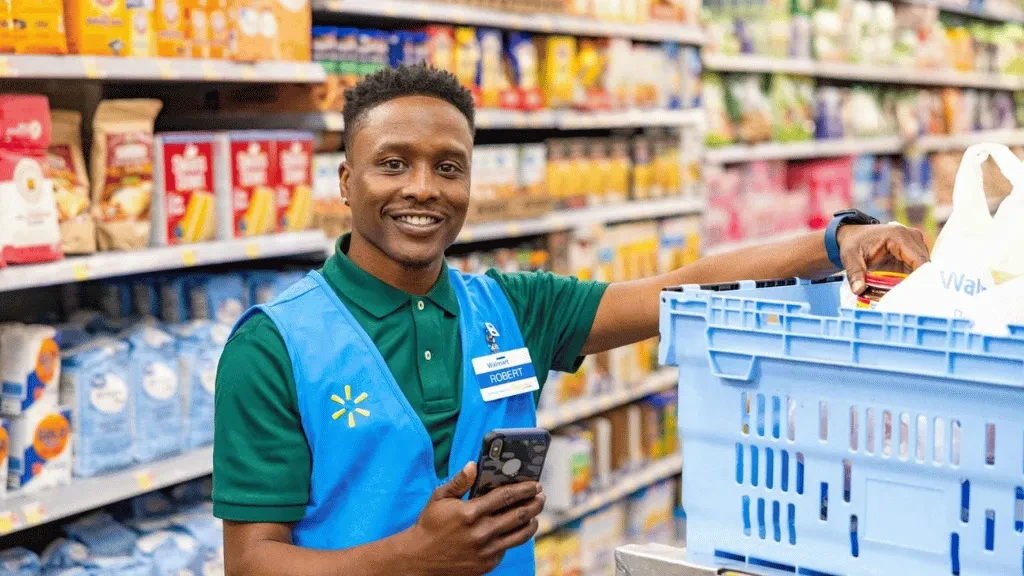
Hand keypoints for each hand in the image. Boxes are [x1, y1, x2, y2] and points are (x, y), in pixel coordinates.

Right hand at [402, 462, 544, 575]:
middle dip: (535, 503)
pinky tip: (516, 528)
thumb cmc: (430, 525)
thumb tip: (473, 465)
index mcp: (470, 513)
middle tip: (541, 496)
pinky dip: (514, 536)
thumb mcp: (439, 499)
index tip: (535, 484)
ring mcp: (486, 551)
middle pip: (519, 515)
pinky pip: (507, 548)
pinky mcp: (487, 564)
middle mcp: (481, 533)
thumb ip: (459, 482)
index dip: (524, 489)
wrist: (420, 559)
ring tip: (535, 513)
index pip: (506, 496)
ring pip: (520, 534)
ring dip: (532, 521)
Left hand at [837, 224, 929, 293]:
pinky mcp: (913, 252)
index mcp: (899, 236)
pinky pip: (918, 269)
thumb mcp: (850, 257)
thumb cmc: (854, 242)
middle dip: (917, 283)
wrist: (855, 235)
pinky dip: (912, 280)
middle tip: (908, 301)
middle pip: (924, 265)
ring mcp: (915, 244)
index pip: (919, 260)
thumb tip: (858, 290)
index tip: (916, 295)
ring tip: (905, 297)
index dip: (920, 279)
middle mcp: (912, 237)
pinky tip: (903, 291)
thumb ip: (855, 273)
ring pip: (923, 268)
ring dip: (915, 282)